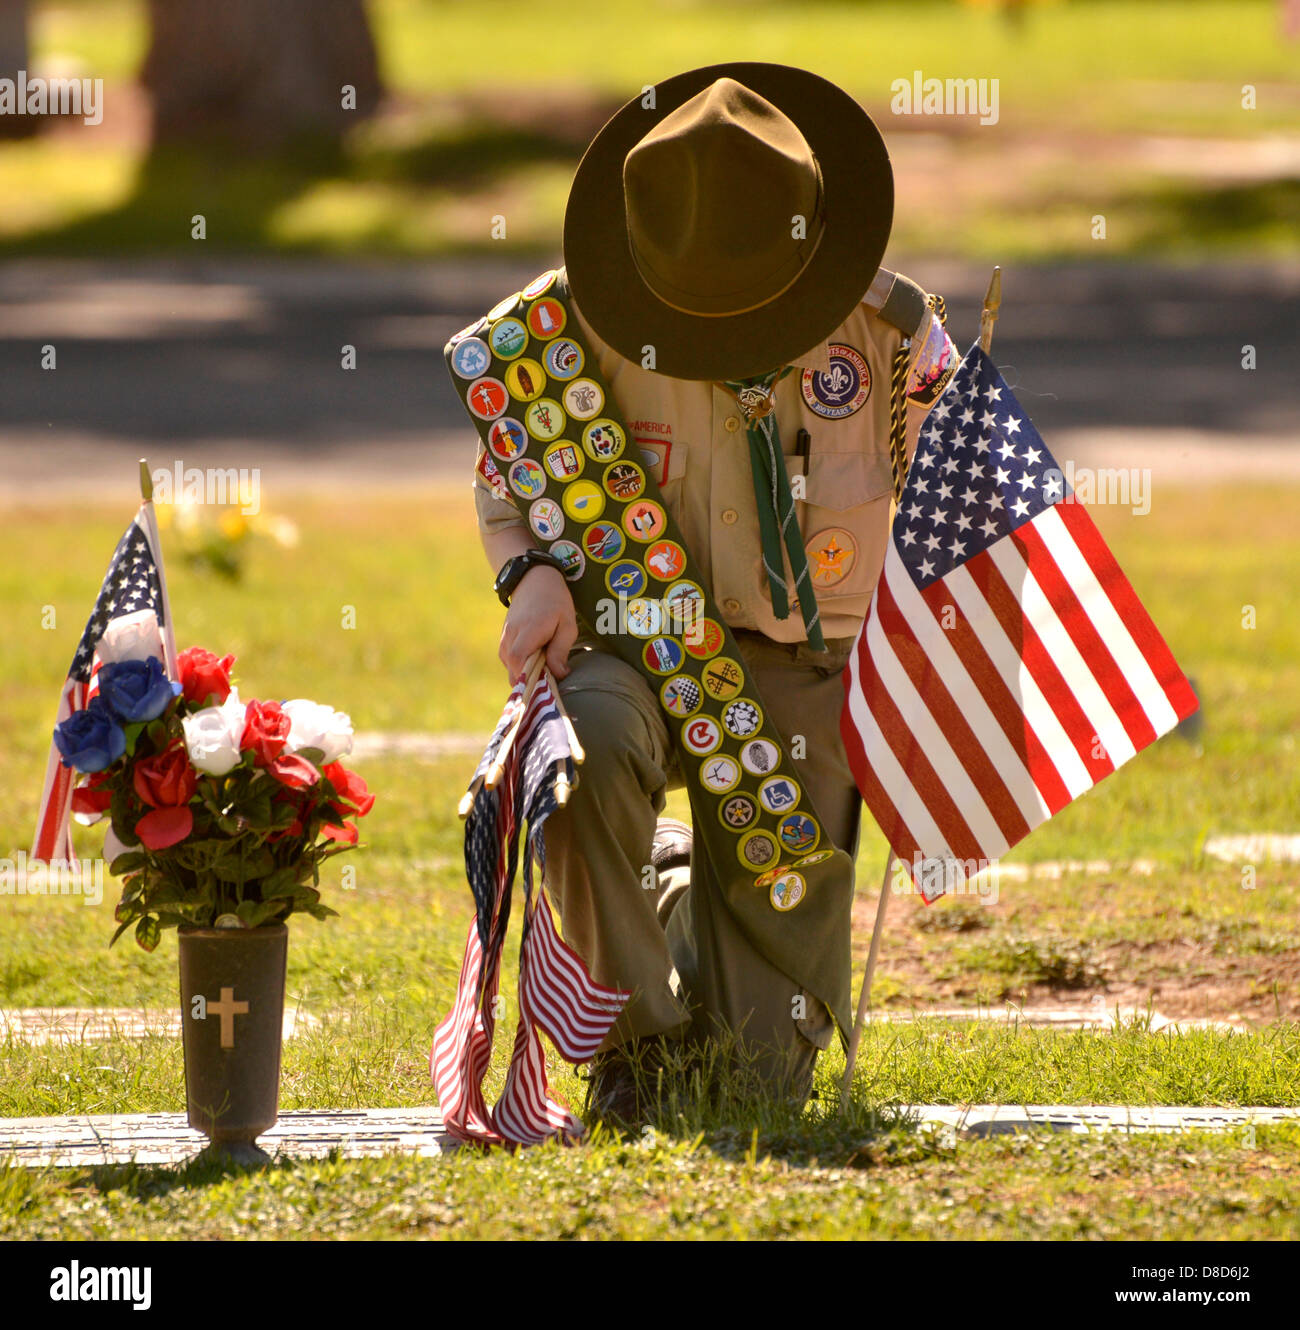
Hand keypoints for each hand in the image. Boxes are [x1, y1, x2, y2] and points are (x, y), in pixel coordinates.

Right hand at [498, 565, 576, 680]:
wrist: (533, 581)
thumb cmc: (556, 602)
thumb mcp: (567, 624)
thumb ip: (561, 650)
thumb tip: (558, 674)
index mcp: (528, 630)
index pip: (518, 660)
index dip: (527, 677)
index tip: (543, 686)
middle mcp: (511, 636)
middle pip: (513, 671)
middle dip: (529, 682)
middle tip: (548, 680)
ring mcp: (504, 638)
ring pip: (510, 669)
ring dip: (525, 674)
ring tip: (544, 666)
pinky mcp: (503, 640)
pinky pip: (510, 662)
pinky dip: (521, 666)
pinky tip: (536, 659)